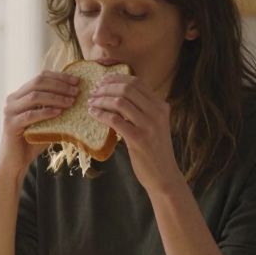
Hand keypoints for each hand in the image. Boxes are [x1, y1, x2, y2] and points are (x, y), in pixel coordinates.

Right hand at [0, 70, 79, 177]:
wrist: (16, 161)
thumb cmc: (32, 140)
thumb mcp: (46, 120)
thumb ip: (55, 108)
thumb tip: (77, 97)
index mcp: (20, 94)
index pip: (41, 77)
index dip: (60, 77)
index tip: (77, 81)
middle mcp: (13, 99)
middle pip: (37, 83)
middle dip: (59, 85)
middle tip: (76, 92)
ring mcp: (10, 111)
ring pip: (34, 97)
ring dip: (55, 97)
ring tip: (71, 102)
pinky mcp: (10, 125)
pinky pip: (30, 115)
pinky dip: (46, 112)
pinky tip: (59, 112)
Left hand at [87, 74, 182, 195]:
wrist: (164, 175)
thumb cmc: (154, 150)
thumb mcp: (153, 125)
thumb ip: (141, 110)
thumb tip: (116, 95)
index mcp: (161, 106)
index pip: (137, 82)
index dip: (117, 78)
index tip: (102, 81)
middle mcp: (157, 112)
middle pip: (127, 89)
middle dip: (106, 88)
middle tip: (94, 92)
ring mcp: (149, 125)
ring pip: (120, 102)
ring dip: (102, 100)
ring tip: (91, 103)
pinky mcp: (139, 139)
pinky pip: (115, 120)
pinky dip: (101, 114)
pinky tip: (93, 114)